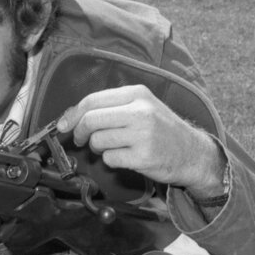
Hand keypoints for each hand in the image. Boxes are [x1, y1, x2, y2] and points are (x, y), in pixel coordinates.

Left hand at [56, 85, 224, 194]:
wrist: (192, 152)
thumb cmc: (161, 129)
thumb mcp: (141, 107)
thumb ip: (109, 107)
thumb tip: (69, 117)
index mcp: (137, 94)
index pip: (92, 100)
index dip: (72, 114)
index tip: (62, 125)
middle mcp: (140, 111)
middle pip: (90, 120)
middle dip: (79, 132)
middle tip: (82, 140)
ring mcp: (143, 134)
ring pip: (98, 140)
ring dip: (98, 148)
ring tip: (113, 147)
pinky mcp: (144, 156)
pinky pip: (110, 158)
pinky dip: (111, 160)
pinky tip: (125, 157)